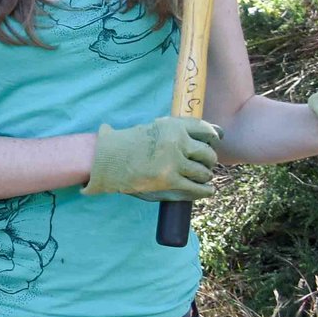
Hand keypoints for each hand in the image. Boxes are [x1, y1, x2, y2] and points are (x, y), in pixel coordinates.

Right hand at [84, 115, 221, 200]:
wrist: (103, 160)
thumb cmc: (124, 143)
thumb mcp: (151, 129)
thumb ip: (174, 131)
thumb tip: (213, 134)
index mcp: (171, 125)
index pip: (205, 129)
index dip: (214, 137)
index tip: (215, 141)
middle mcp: (176, 141)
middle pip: (208, 153)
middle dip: (208, 160)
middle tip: (203, 164)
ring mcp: (173, 162)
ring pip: (204, 172)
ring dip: (204, 176)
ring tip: (200, 178)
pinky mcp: (169, 182)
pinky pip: (197, 188)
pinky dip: (205, 191)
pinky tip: (205, 190)